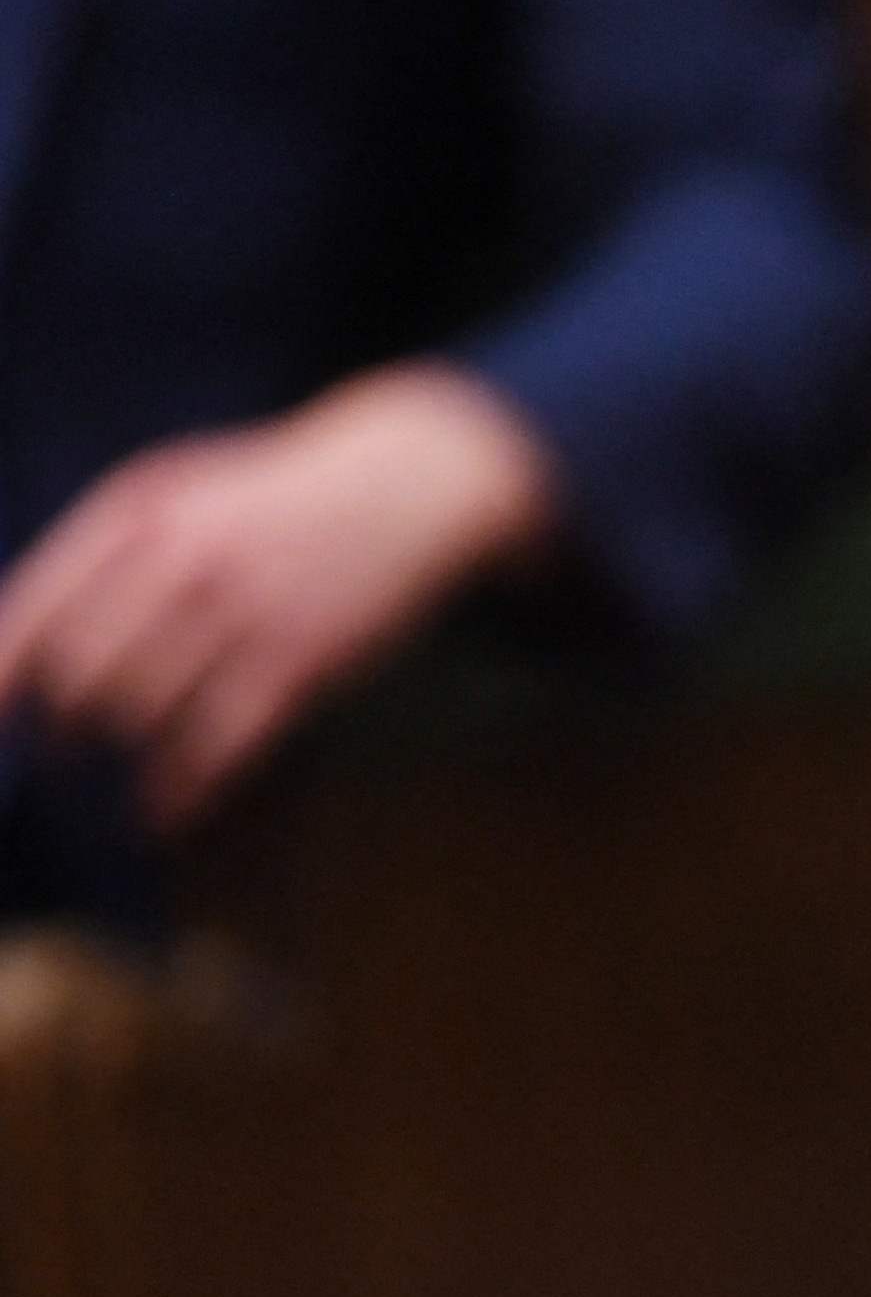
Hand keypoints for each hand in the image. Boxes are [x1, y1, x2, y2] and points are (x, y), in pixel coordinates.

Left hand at [0, 362, 561, 826]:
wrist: (404, 485)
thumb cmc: (281, 494)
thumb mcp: (181, 491)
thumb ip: (111, 549)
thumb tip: (35, 632)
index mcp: (134, 515)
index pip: (34, 610)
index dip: (0, 676)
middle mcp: (177, 561)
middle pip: (78, 672)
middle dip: (57, 728)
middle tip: (56, 759)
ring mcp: (240, 613)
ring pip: (140, 712)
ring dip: (117, 760)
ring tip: (114, 784)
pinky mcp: (298, 661)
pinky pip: (216, 745)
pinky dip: (181, 789)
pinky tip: (165, 811)